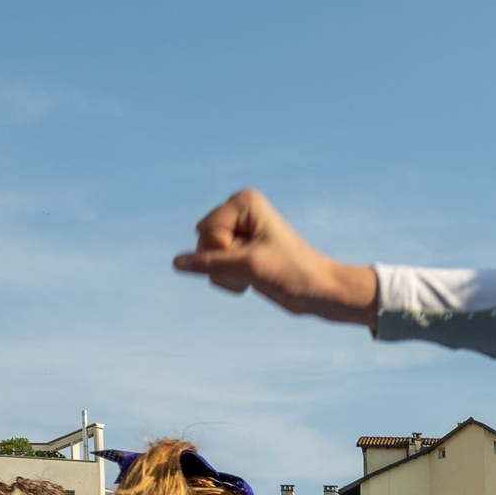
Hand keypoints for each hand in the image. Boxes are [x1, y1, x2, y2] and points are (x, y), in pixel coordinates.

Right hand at [173, 189, 380, 325]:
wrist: (319, 292)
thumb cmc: (292, 274)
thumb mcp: (248, 267)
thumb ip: (208, 264)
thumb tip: (176, 262)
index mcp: (243, 202)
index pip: (208, 232)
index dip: (227, 251)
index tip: (258, 255)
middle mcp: (238, 212)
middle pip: (203, 243)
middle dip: (224, 263)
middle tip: (257, 267)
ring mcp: (237, 232)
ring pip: (205, 259)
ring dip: (227, 275)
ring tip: (256, 275)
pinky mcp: (238, 252)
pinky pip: (213, 269)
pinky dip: (229, 281)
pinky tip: (252, 280)